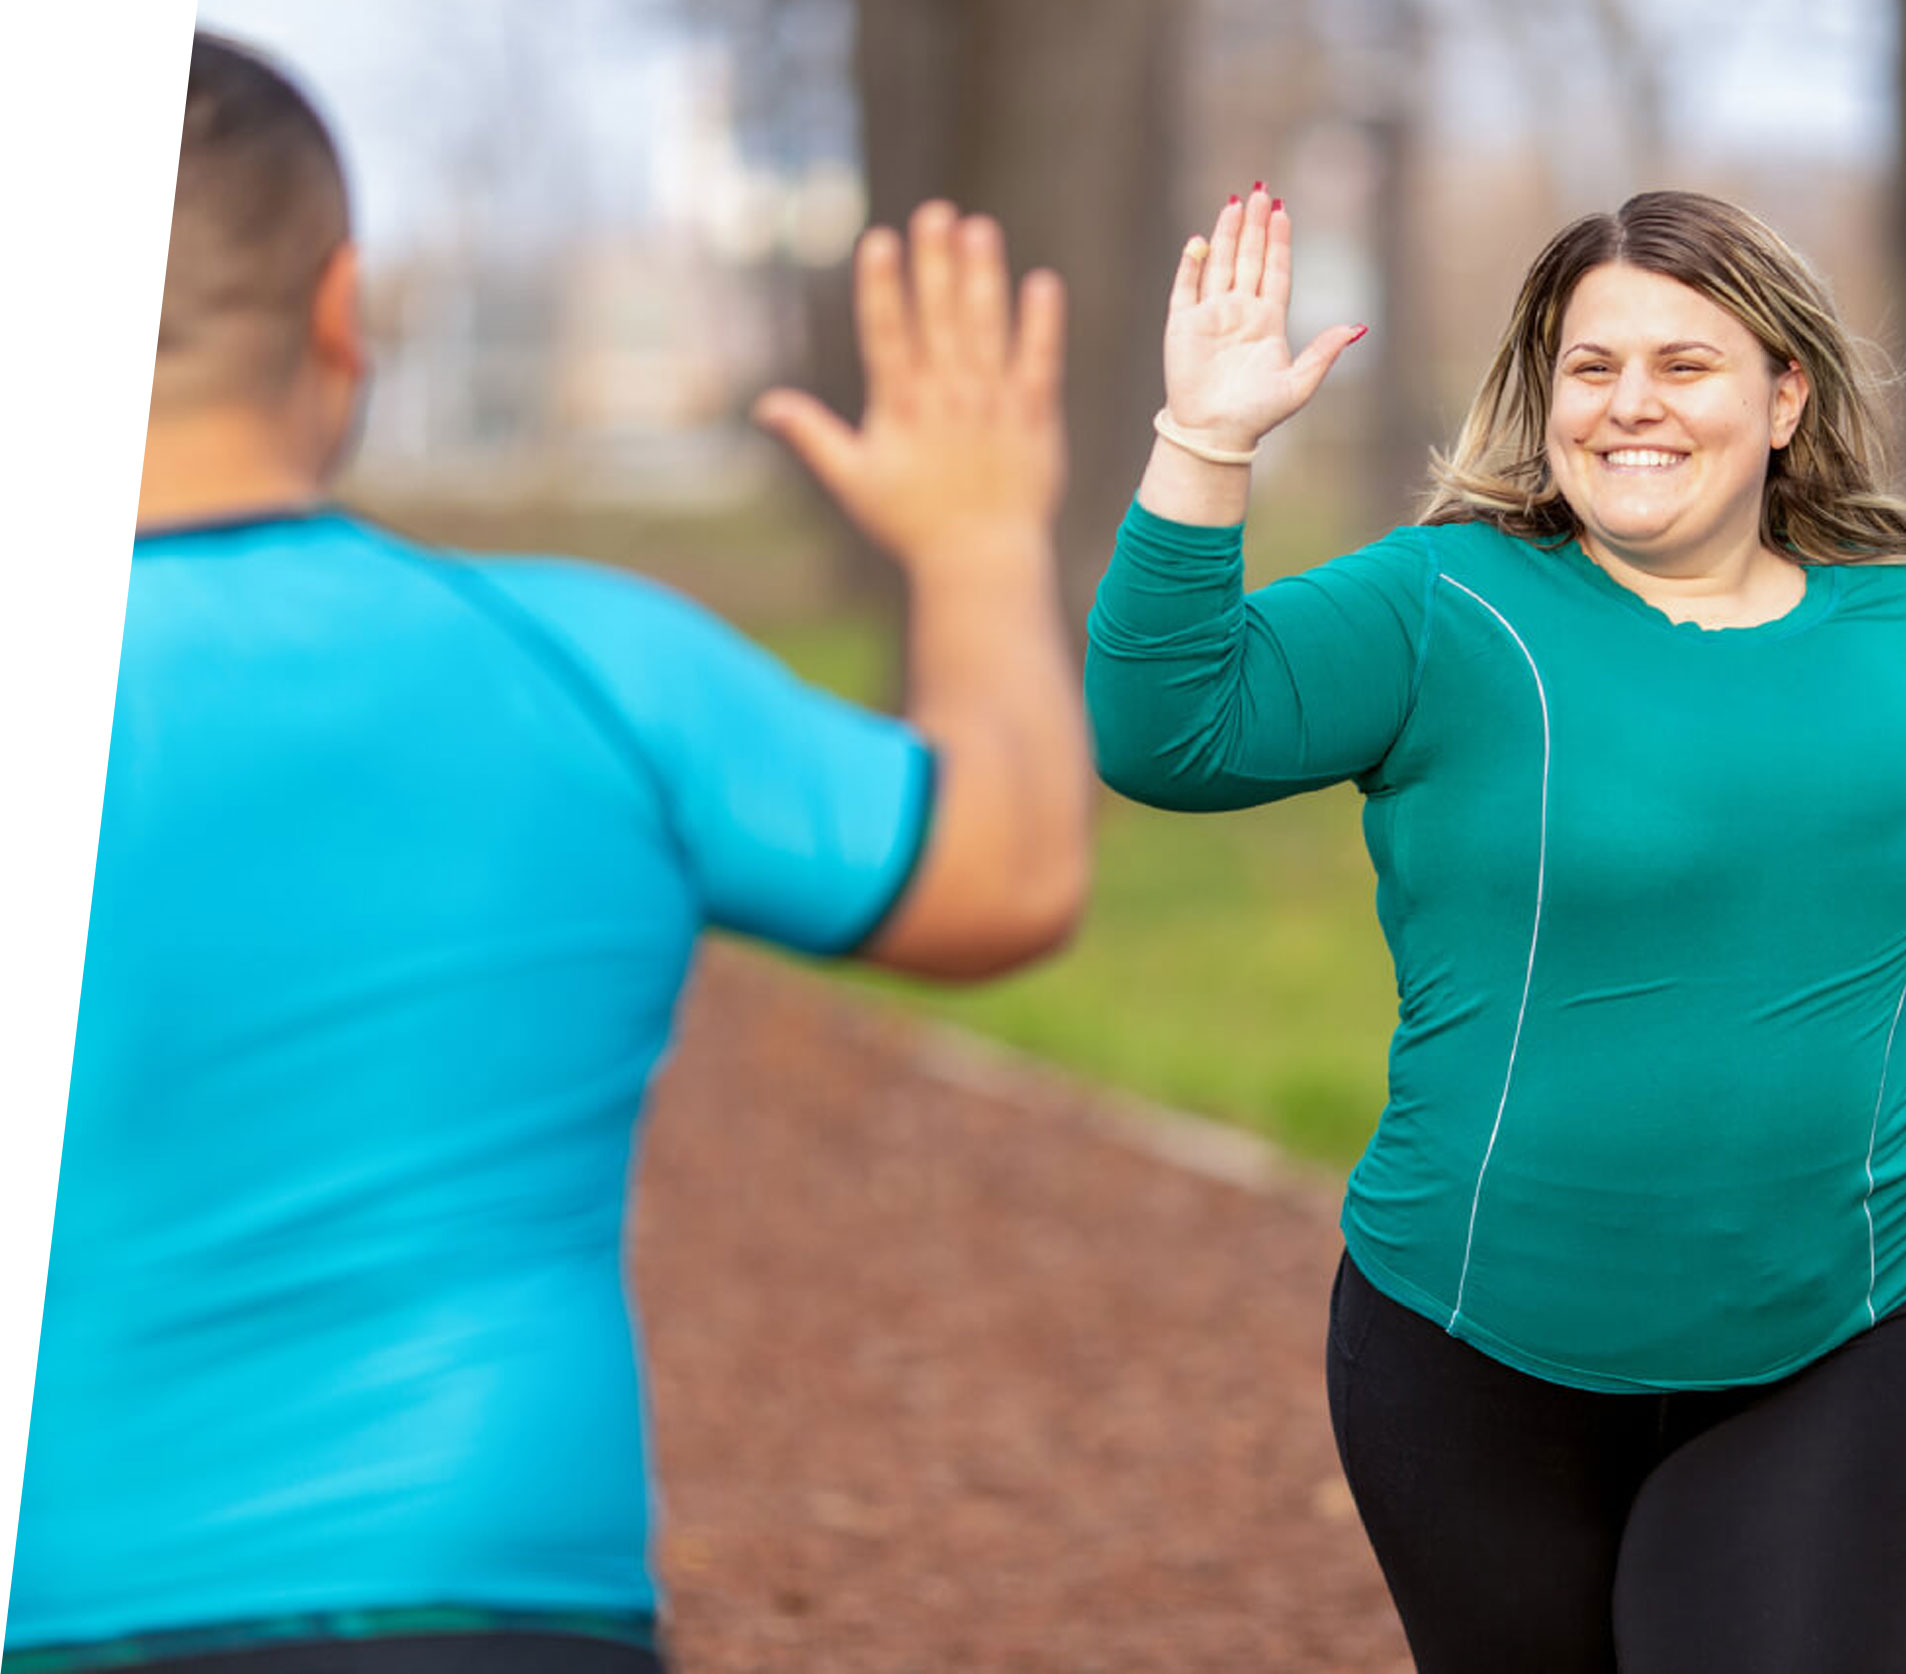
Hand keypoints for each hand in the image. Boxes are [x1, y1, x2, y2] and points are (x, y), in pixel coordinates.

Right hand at [754, 201, 1065, 575]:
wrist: (980, 562)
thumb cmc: (911, 524)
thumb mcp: (853, 481)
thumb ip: (813, 435)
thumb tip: (764, 405)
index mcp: (901, 408)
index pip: (887, 335)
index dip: (884, 287)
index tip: (881, 240)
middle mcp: (946, 399)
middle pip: (939, 319)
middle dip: (935, 263)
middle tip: (935, 212)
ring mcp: (992, 405)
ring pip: (987, 330)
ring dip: (983, 277)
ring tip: (979, 230)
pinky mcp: (1033, 418)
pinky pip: (1039, 362)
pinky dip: (1043, 325)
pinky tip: (1043, 284)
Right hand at [1161, 187, 1364, 453]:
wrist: (1215, 435)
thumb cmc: (1258, 415)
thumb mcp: (1299, 385)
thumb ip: (1324, 354)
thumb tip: (1357, 327)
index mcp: (1268, 322)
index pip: (1275, 271)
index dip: (1279, 242)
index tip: (1284, 212)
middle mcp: (1239, 312)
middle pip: (1249, 259)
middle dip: (1256, 226)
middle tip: (1262, 192)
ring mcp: (1210, 316)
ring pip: (1220, 264)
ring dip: (1228, 235)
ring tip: (1235, 204)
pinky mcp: (1182, 326)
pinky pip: (1185, 288)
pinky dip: (1191, 264)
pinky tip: (1199, 242)